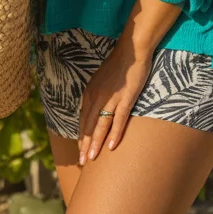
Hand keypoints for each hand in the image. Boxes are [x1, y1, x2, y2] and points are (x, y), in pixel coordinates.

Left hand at [77, 39, 152, 165]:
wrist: (132, 52)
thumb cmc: (118, 65)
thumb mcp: (100, 80)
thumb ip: (96, 95)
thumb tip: (93, 111)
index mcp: (90, 92)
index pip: (83, 119)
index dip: (82, 136)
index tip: (80, 150)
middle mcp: (97, 96)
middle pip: (89, 125)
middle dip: (85, 145)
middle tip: (82, 162)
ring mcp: (111, 98)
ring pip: (100, 125)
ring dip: (96, 143)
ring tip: (92, 159)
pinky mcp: (125, 98)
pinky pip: (118, 119)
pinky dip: (114, 134)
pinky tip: (111, 147)